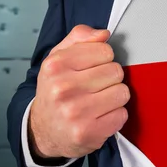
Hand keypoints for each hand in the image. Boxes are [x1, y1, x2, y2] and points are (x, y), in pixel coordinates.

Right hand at [29, 25, 129, 159]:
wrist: (43, 130)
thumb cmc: (56, 90)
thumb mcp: (59, 58)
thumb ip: (80, 38)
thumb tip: (104, 34)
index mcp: (56, 65)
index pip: (105, 51)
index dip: (103, 59)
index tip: (91, 68)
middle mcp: (62, 89)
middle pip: (116, 71)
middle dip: (110, 79)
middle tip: (94, 88)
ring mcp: (75, 113)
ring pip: (123, 92)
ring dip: (115, 97)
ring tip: (98, 102)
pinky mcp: (88, 132)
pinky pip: (122, 114)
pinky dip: (115, 116)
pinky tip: (99, 117)